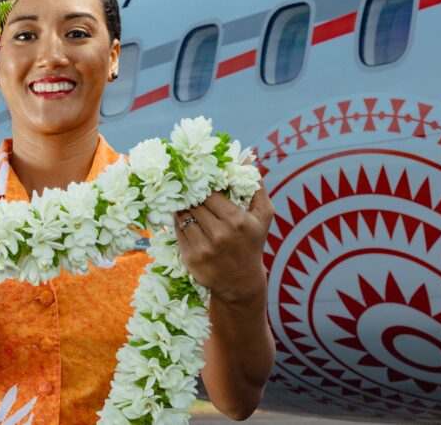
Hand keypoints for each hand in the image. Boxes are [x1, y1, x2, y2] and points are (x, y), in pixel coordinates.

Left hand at [173, 160, 273, 304]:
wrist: (240, 282)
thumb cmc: (252, 243)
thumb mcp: (263, 216)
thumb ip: (256, 186)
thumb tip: (247, 158)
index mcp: (236, 221)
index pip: (209, 193)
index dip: (201, 185)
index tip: (198, 179)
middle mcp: (219, 234)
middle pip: (194, 203)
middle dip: (190, 194)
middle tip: (185, 186)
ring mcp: (203, 247)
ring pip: (183, 216)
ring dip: (181, 207)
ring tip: (183, 200)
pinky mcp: (190, 258)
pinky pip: (178, 231)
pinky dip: (179, 222)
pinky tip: (184, 218)